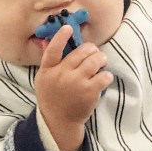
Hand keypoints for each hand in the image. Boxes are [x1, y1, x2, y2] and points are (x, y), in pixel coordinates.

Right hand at [35, 25, 112, 150]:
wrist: (59, 122)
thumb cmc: (53, 97)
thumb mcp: (44, 79)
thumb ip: (49, 60)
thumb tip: (47, 39)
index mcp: (48, 70)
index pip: (53, 50)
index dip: (60, 37)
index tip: (68, 28)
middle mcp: (61, 75)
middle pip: (81, 52)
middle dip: (92, 50)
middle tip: (95, 54)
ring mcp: (76, 83)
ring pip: (95, 60)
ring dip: (101, 59)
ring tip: (101, 63)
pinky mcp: (89, 92)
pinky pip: (104, 75)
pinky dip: (107, 75)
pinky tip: (104, 79)